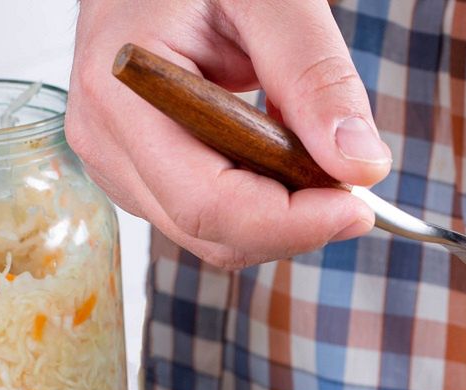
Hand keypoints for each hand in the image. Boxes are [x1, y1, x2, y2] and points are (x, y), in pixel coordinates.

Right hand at [66, 0, 389, 268]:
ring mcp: (118, 163)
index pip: (208, 202)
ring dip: (283, 215)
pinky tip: (283, 155)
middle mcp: (106, 139)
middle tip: (355, 181)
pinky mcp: (141, 174)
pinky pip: (213, 219)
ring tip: (312, 148)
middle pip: (213, 231)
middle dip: (296, 223)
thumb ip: (316, 77)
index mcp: (123, 90)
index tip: (359, 206)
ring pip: (216, 236)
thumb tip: (359, 166)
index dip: (291, 222)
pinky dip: (264, 203)